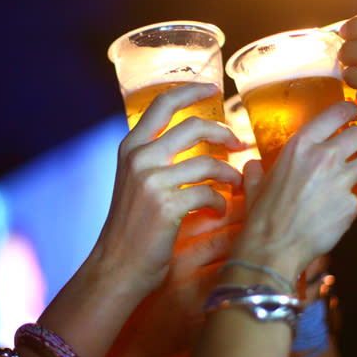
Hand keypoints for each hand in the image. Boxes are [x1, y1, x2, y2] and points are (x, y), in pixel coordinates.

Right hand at [36, 83, 245, 356]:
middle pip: (194, 126)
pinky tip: (217, 210)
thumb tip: (194, 143)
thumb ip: (156, 159)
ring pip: (209, 162)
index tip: (213, 89)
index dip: (191, 90)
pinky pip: (209, 193)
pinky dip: (220, 202)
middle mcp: (139, 157)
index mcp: (131, 147)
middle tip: (239, 143)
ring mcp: (152, 180)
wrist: (117, 266)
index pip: (163, 103)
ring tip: (236, 185)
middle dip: (224, 132)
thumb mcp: (135, 183)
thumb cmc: (132, 228)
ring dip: (229, 174)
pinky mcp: (167, 204)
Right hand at [232, 101, 356, 278]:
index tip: (353, 114)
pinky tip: (337, 209)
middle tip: (354, 151)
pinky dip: (352, 202)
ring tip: (353, 178)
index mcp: (300, 145)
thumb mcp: (253, 184)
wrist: (272, 249)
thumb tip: (254, 164)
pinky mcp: (351, 205)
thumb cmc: (261, 216)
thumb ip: (257, 168)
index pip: (338, 112)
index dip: (350, 111)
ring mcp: (341, 181)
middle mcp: (324, 157)